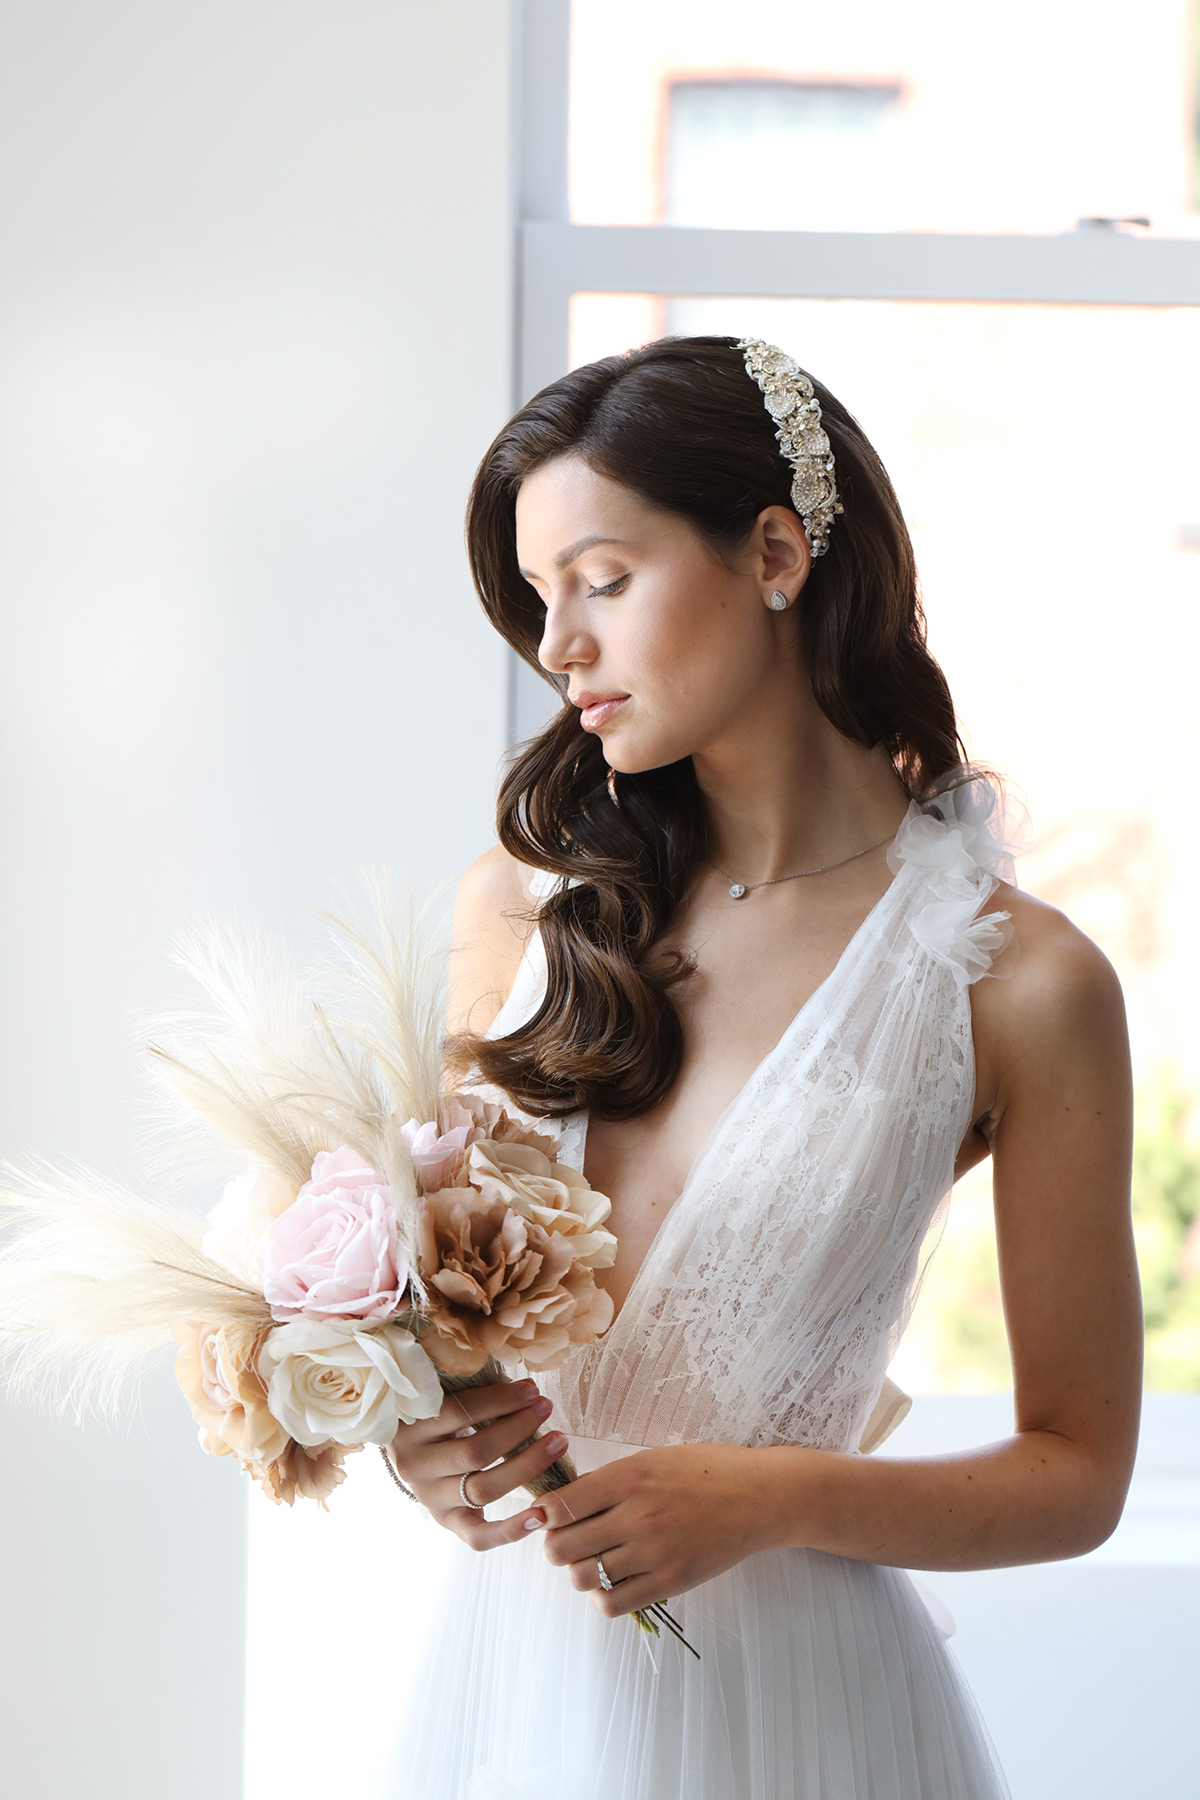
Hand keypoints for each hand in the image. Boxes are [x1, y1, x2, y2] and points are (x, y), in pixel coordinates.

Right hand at [386, 1377, 566, 1548]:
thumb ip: (469, 1386)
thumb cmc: (434, 1413)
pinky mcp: (446, 1522)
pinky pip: (479, 1536)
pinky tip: (540, 1516)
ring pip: (483, 1489)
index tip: (532, 1390)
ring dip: (527, 1465)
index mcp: (409, 1427)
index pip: (458, 1412)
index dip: (500, 1400)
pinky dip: (511, 1530)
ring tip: (557, 1442)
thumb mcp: (439, 1395)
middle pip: (476, 1452)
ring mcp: (430, 1499)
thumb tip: (523, 1385)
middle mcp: (414, 1466)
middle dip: (519, 1428)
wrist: (410, 1451)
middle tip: (546, 1408)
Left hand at [536, 1442, 774, 1617]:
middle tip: (567, 1540)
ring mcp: (653, 1553)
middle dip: (556, 1546)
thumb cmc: (705, 1470)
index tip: (547, 1517)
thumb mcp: (652, 1459)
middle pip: (563, 1548)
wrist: (758, 1497)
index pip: (560, 1507)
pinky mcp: (669, 1581)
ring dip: (578, 1571)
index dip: (545, 1515)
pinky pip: (613, 1603)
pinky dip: (601, 1596)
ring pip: (584, 1577)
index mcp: (629, 1478)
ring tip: (592, 1559)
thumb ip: (608, 1481)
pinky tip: (610, 1581)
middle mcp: (636, 1516)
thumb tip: (563, 1504)